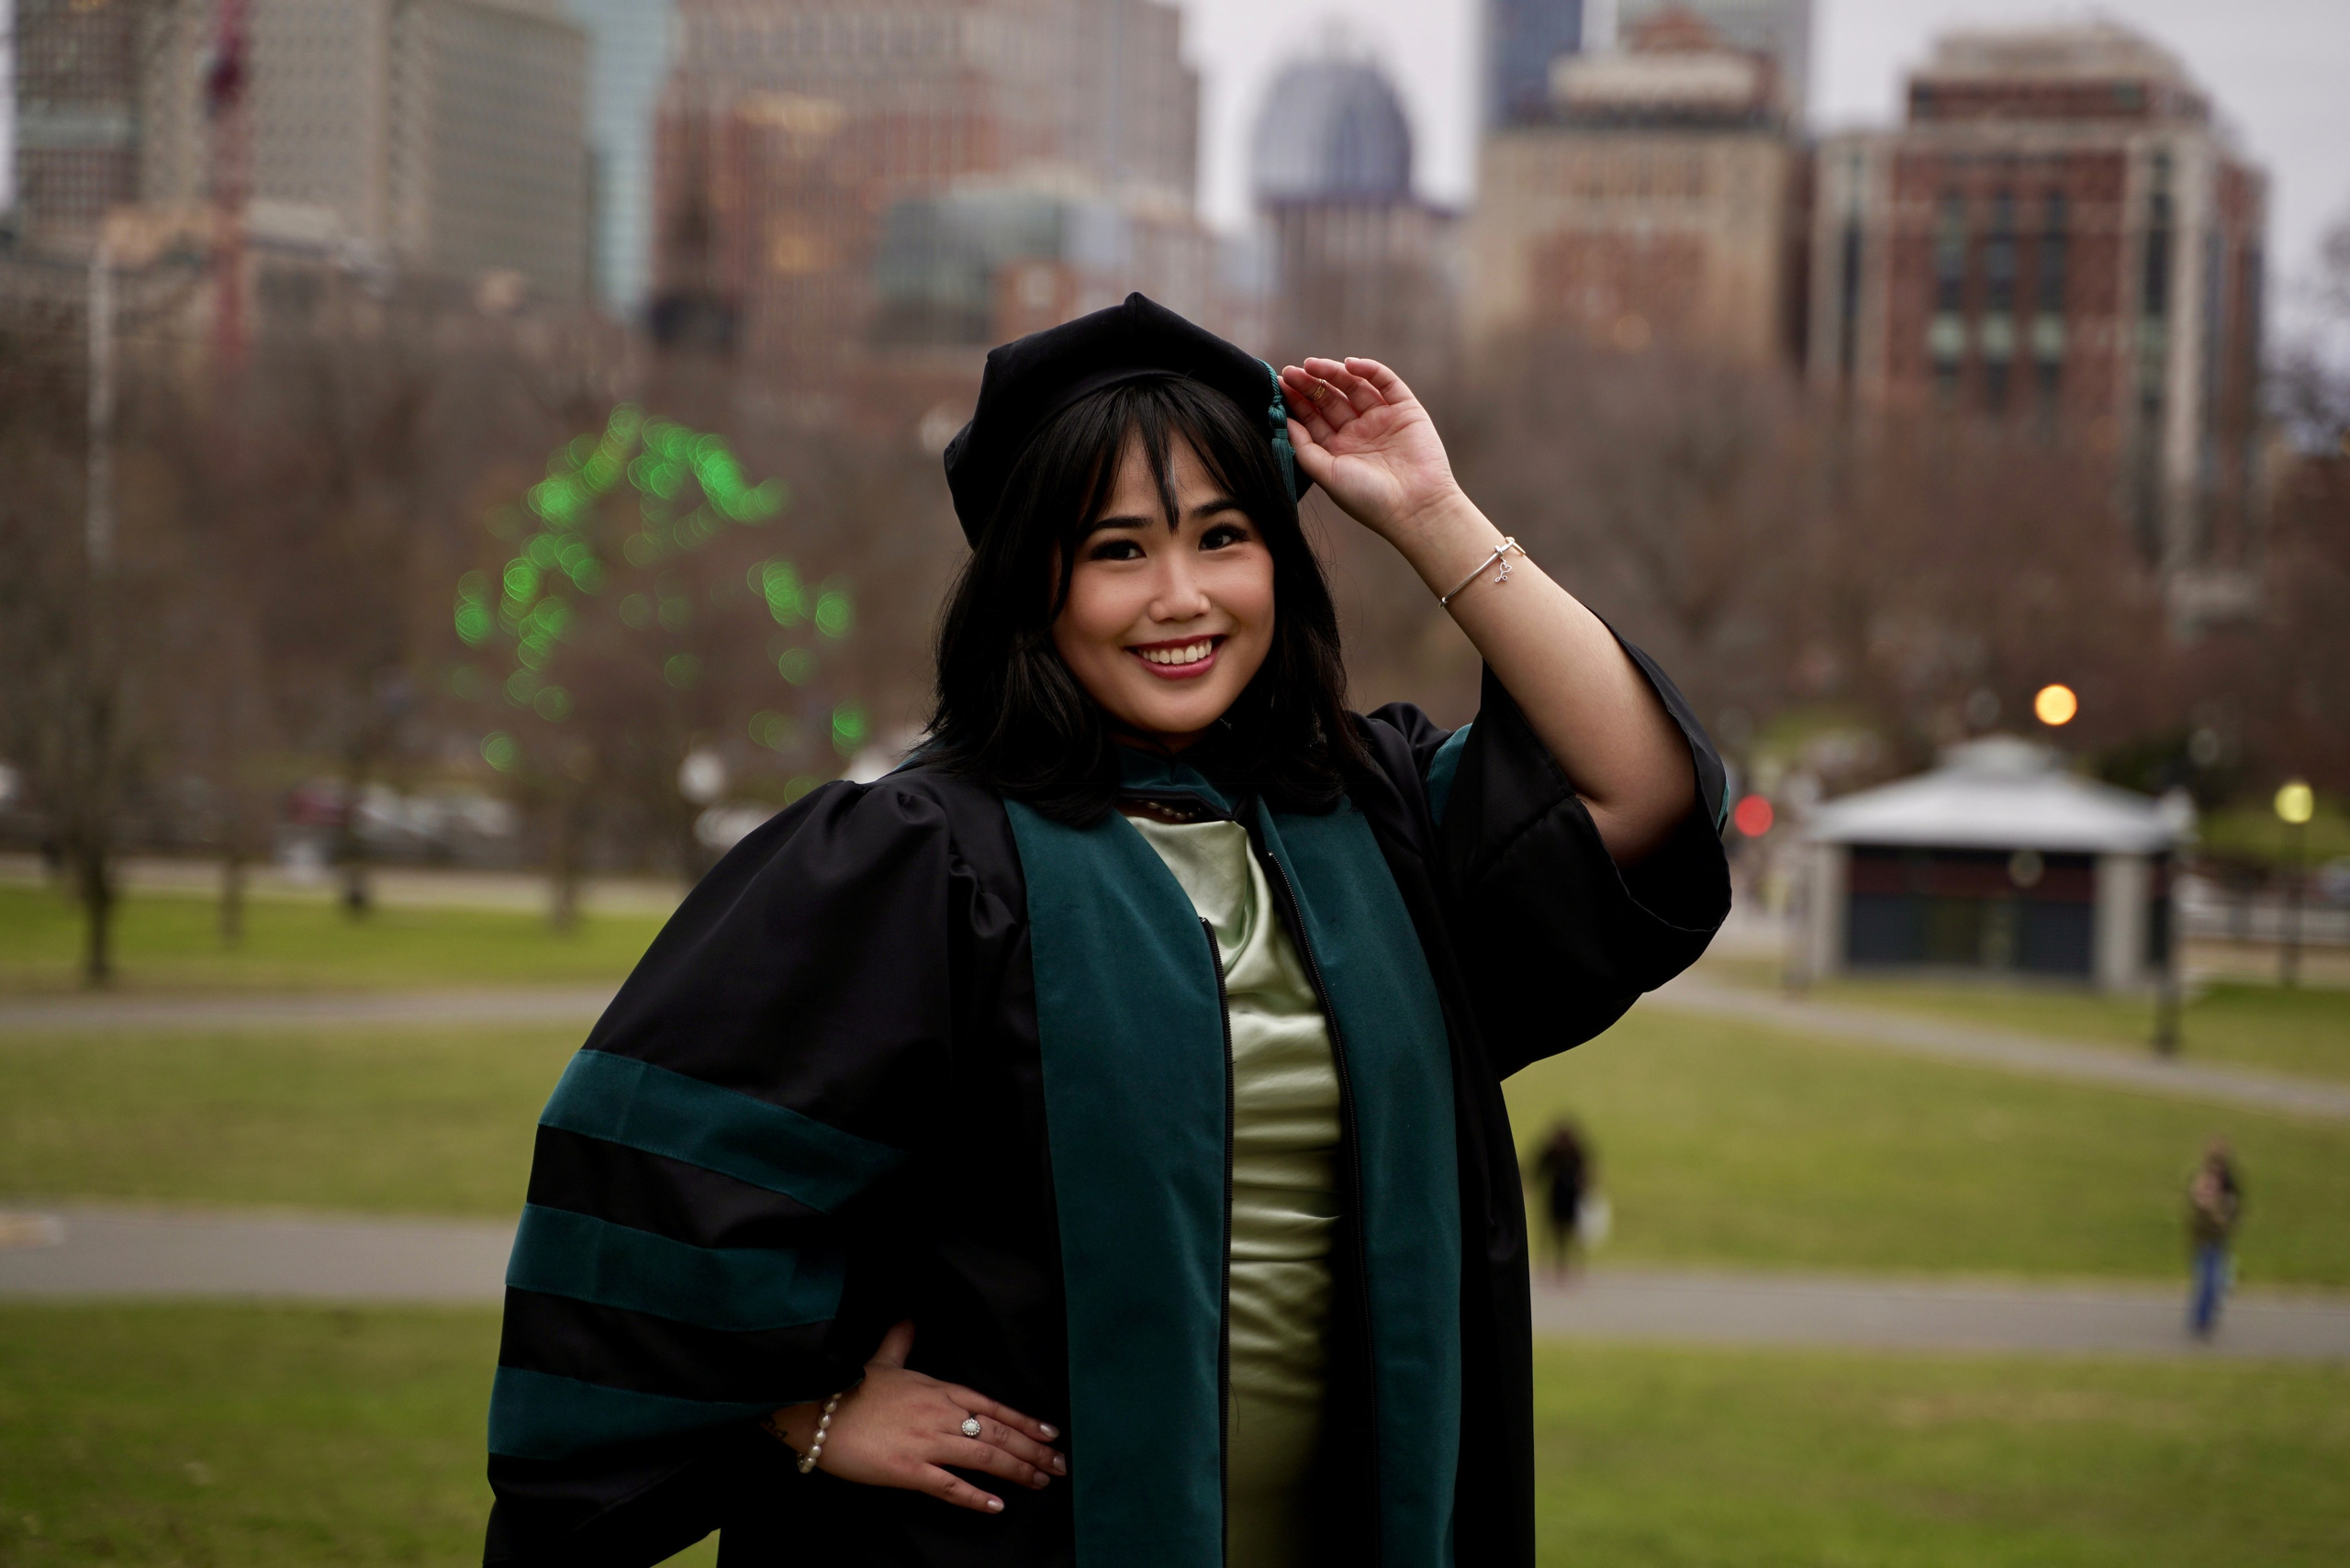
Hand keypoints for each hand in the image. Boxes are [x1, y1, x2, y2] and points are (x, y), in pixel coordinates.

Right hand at [772, 1320, 1065, 1514]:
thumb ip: (900, 1342)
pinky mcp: (908, 1469)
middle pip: (998, 1432)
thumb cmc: (849, 1387)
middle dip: (1032, 1450)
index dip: (1025, 1421)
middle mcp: (941, 1414)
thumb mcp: (881, 1361)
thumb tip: (907, 1320)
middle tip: (1059, 1465)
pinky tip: (997, 1505)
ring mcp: (926, 1442)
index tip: (1051, 1434)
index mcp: (939, 1389)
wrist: (815, 1409)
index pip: (994, 1406)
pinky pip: (949, 1486)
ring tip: (1040, 1482)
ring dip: (1016, 1471)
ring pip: (983, 1456)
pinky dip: (975, 1497)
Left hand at [1280, 357, 1466, 545]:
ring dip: (1333, 373)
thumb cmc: (1368, 499)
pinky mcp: (1406, 410)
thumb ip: (1304, 448)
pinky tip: (1350, 365)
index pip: (1313, 418)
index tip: (1280, 385)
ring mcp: (1382, 419)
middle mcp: (1359, 432)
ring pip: (1354, 386)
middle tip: (1291, 371)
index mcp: (1339, 450)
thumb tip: (1285, 421)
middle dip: (1310, 384)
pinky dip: (1370, 370)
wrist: (1415, 507)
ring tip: (1312, 365)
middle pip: (1330, 399)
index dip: (1297, 401)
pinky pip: (1386, 382)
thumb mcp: (1327, 475)